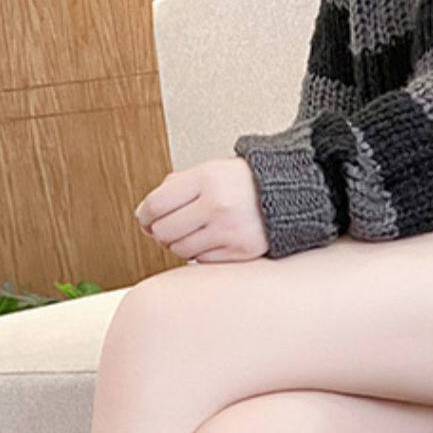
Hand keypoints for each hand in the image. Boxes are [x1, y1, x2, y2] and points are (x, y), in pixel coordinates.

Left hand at [133, 157, 268, 261]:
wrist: (288, 192)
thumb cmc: (243, 183)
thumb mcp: (209, 170)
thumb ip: (176, 187)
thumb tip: (145, 214)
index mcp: (206, 178)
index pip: (156, 205)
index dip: (144, 215)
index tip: (145, 219)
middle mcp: (217, 204)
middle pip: (164, 232)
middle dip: (160, 232)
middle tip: (166, 228)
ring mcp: (229, 230)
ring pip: (181, 250)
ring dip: (180, 244)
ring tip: (191, 233)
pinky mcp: (241, 251)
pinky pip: (202, 262)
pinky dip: (201, 254)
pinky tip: (210, 240)